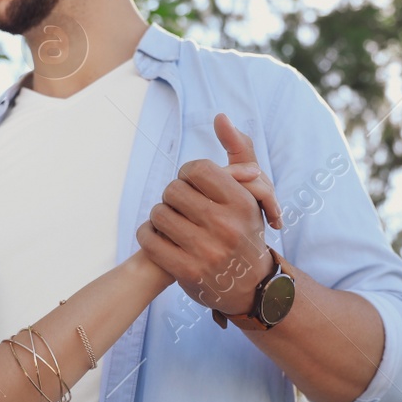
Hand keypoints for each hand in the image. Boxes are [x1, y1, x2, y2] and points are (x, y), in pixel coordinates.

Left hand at [135, 113, 280, 314]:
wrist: (250, 285)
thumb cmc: (246, 229)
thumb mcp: (252, 191)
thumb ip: (240, 149)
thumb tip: (220, 116)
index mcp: (242, 202)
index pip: (197, 169)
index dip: (188, 174)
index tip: (192, 186)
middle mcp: (226, 226)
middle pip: (173, 190)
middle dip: (173, 195)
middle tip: (180, 205)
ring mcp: (205, 251)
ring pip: (158, 213)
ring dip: (159, 216)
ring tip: (171, 222)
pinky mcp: (186, 272)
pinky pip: (149, 239)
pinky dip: (148, 235)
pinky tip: (159, 237)